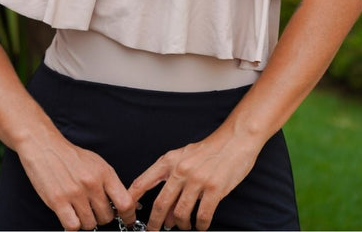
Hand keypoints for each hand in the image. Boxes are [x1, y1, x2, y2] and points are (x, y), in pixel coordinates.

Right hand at [17, 129, 136, 229]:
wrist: (45, 147)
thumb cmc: (70, 156)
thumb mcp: (96, 163)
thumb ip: (109, 182)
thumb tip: (122, 202)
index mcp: (104, 173)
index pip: (125, 202)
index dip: (128, 215)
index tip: (126, 218)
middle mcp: (92, 183)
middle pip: (107, 217)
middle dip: (101, 216)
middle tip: (94, 209)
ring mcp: (75, 193)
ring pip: (90, 224)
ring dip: (86, 220)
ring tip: (80, 209)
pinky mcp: (58, 201)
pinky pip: (73, 226)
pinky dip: (73, 224)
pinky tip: (70, 213)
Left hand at [129, 134, 258, 230]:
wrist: (235, 140)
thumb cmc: (209, 149)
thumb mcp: (184, 156)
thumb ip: (172, 179)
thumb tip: (164, 210)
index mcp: (170, 160)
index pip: (143, 182)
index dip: (131, 199)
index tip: (126, 212)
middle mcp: (181, 170)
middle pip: (160, 204)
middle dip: (154, 223)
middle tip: (153, 230)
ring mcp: (197, 180)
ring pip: (180, 213)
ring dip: (181, 225)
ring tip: (184, 225)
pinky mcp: (214, 189)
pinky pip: (202, 216)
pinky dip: (200, 225)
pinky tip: (200, 224)